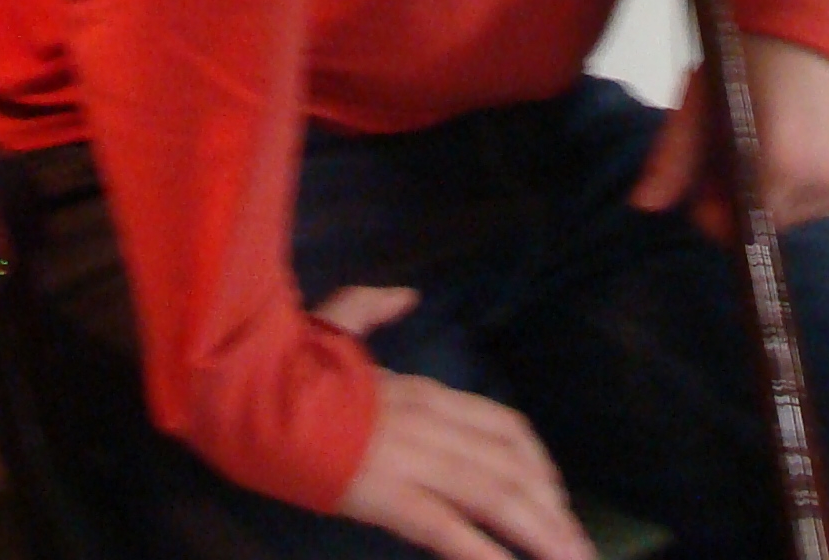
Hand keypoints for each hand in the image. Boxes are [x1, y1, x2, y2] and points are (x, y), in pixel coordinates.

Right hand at [314, 288, 593, 559]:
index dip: (537, 462)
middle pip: (510, 467)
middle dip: (551, 511)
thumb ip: (376, 308)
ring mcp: (411, 458)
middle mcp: (431, 422)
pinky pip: (445, 528)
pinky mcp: (385, 494)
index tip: (556, 494)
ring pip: (493, 496)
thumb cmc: (286, 359)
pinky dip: (484, 553)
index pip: (503, 426)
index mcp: (424, 390)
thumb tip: (408, 295)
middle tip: (581, 548)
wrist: (247, 382)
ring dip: (538, 534)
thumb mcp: (337, 319)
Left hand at [629, 32, 828, 237]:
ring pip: (801, 211)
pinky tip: (799, 144)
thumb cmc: (751, 50)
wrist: (818, 7)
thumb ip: (674, 156)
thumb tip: (644, 204)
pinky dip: (810, 181)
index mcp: (780, 165)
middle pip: (771, 221)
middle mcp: (823, 178)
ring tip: (766, 144)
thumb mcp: (702, 98)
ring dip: (779, 192)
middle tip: (729, 156)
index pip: (743, 229)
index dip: (718, 214)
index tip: (705, 187)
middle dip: (745, 200)